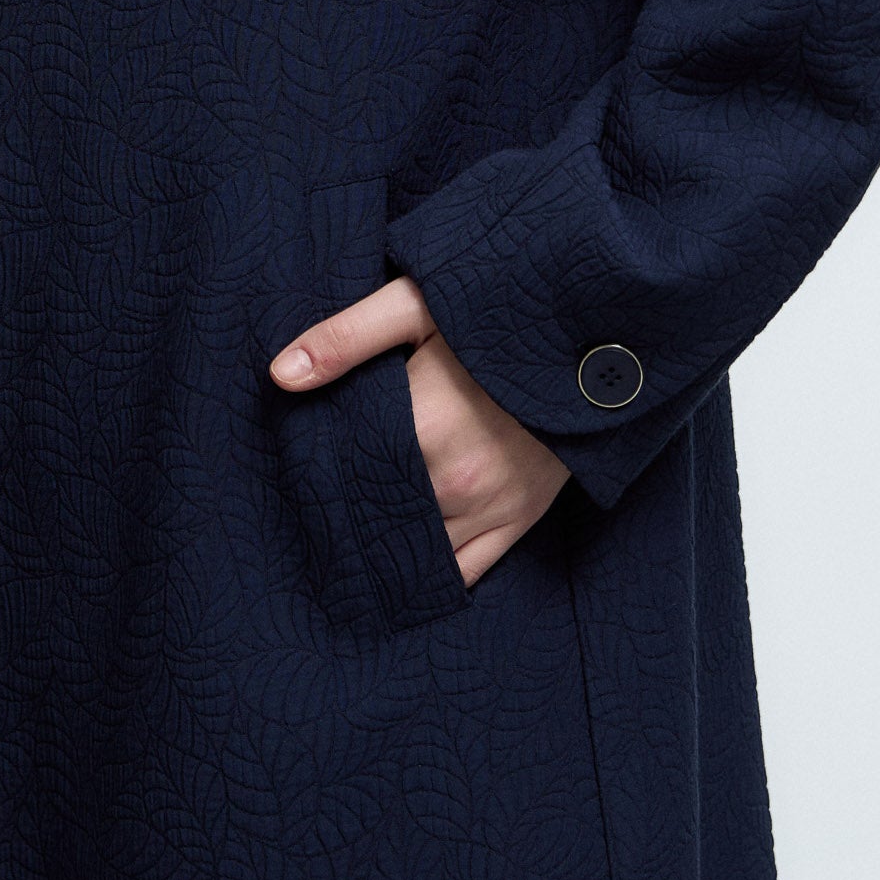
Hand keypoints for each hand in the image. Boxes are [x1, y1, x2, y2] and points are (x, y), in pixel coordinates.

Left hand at [270, 276, 569, 586]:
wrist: (598, 326)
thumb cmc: (502, 308)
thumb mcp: (419, 303)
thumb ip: (347, 337)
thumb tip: (280, 376)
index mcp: (423, 429)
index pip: (344, 474)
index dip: (316, 473)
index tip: (298, 466)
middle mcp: (456, 483)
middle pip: (374, 518)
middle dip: (344, 513)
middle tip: (316, 506)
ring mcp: (492, 508)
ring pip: (415, 554)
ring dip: (384, 548)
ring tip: (351, 540)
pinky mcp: (521, 519)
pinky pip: (466, 573)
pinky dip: (430, 576)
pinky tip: (402, 571)